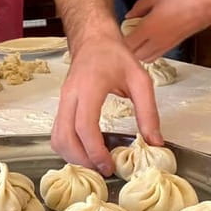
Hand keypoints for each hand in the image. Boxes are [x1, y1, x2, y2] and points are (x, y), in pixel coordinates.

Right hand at [52, 36, 162, 175]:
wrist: (93, 40)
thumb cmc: (115, 56)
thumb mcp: (141, 80)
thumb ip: (149, 112)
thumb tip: (155, 143)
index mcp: (89, 88)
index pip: (84, 126)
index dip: (94, 151)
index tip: (108, 165)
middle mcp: (70, 96)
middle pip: (64, 137)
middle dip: (81, 160)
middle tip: (101, 171)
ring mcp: (62, 101)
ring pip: (56, 137)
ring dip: (71, 156)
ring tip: (94, 165)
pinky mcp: (60, 106)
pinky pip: (57, 133)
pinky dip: (68, 148)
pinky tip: (85, 153)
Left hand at [124, 0, 210, 61]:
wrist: (208, 3)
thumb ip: (139, 7)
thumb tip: (129, 16)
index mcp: (149, 28)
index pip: (127, 44)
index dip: (119, 40)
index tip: (117, 31)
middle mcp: (156, 41)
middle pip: (134, 55)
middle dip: (127, 49)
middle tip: (124, 36)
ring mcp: (166, 46)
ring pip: (144, 58)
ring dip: (137, 52)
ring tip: (135, 39)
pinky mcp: (173, 46)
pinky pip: (155, 55)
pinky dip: (147, 52)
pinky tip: (147, 40)